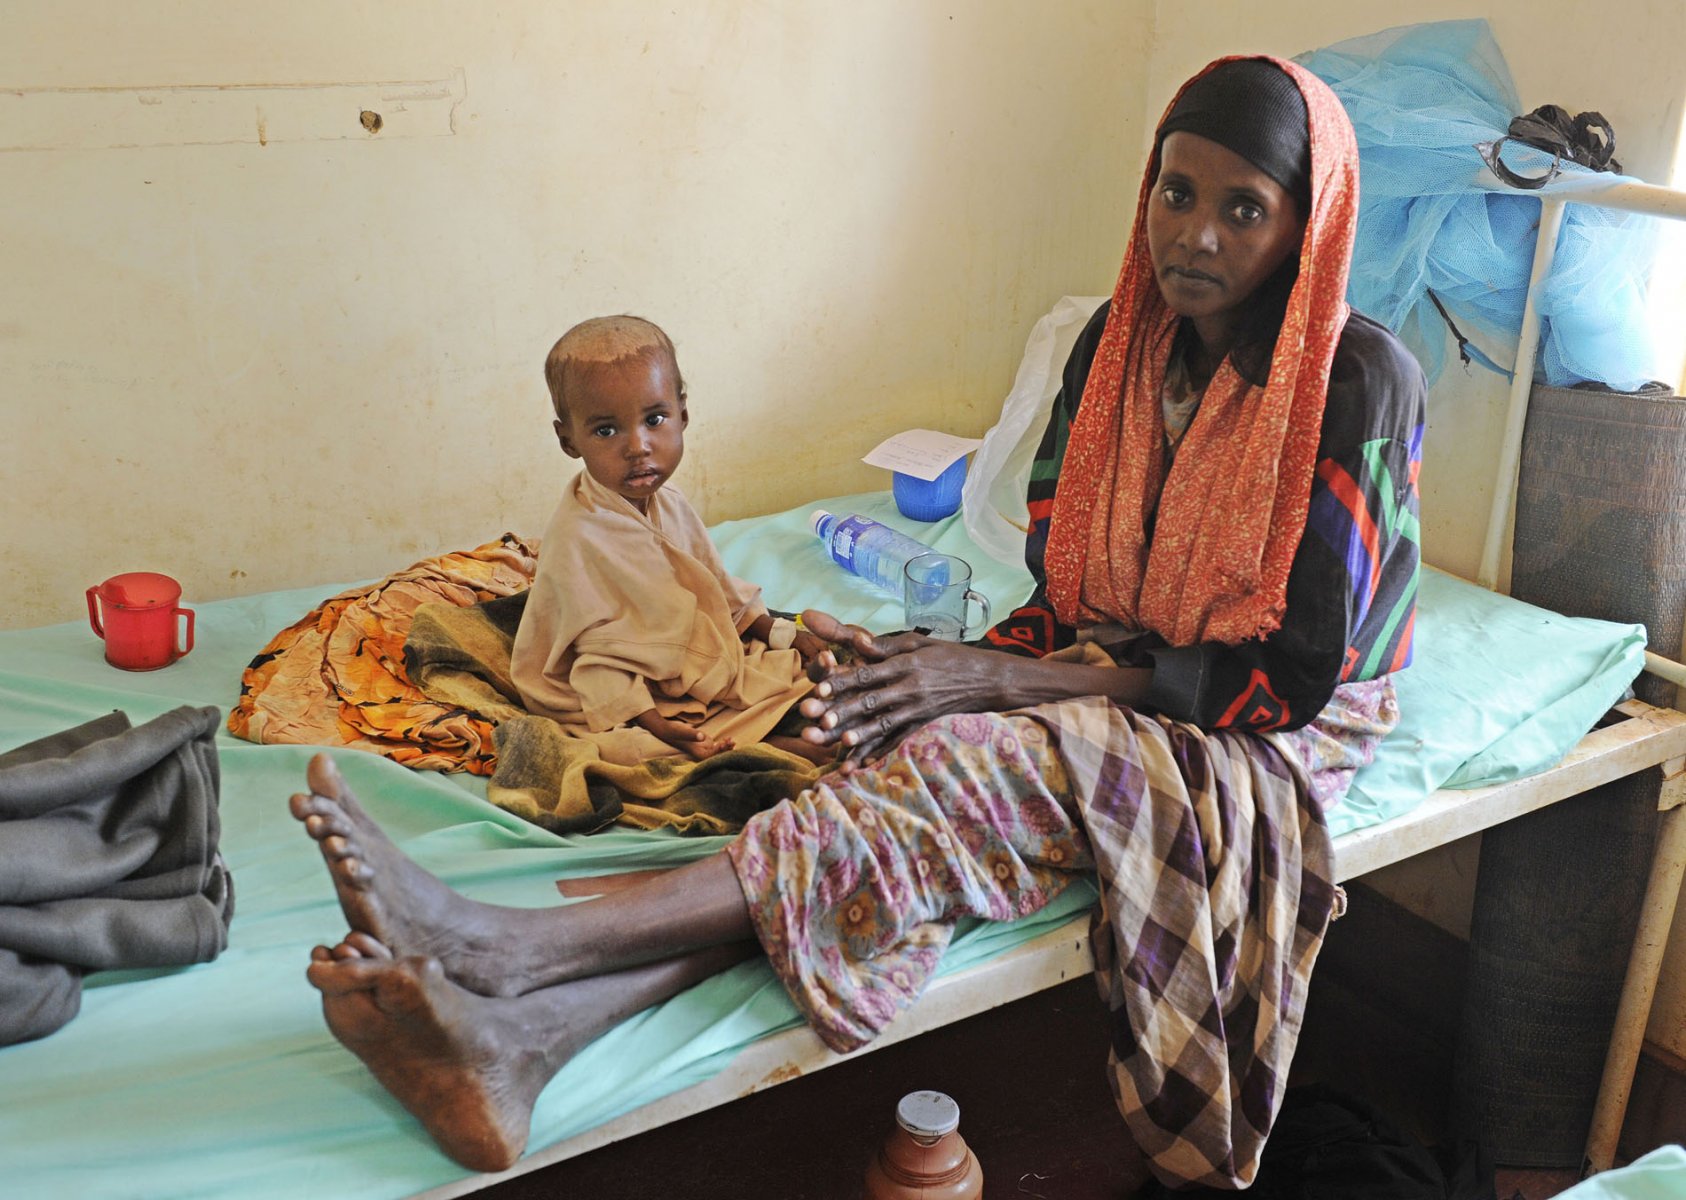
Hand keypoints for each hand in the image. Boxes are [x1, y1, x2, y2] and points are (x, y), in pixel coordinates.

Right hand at [635, 710, 735, 760]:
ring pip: (717, 751)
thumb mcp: (680, 731)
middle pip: (715, 755)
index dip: (717, 751)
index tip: (723, 743)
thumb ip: (691, 734)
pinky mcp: (703, 743)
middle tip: (731, 742)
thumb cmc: (671, 731)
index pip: (709, 756)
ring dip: (725, 747)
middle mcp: (700, 752)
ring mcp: (702, 748)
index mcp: (695, 753)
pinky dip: (722, 744)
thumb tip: (701, 736)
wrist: (664, 729)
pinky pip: (715, 746)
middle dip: (725, 750)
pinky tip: (728, 739)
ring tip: (732, 741)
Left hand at [796, 609, 996, 766]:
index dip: (844, 681)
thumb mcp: (920, 644)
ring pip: (884, 724)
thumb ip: (886, 646)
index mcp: (906, 665)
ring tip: (841, 743)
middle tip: (820, 720)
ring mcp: (918, 710)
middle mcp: (910, 689)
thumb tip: (857, 640)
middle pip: (872, 701)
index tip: (821, 687)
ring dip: (861, 734)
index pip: (869, 674)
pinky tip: (864, 763)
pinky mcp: (923, 725)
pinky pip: (900, 741)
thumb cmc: (951, 657)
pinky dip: (881, 752)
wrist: (988, 680)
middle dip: (844, 711)